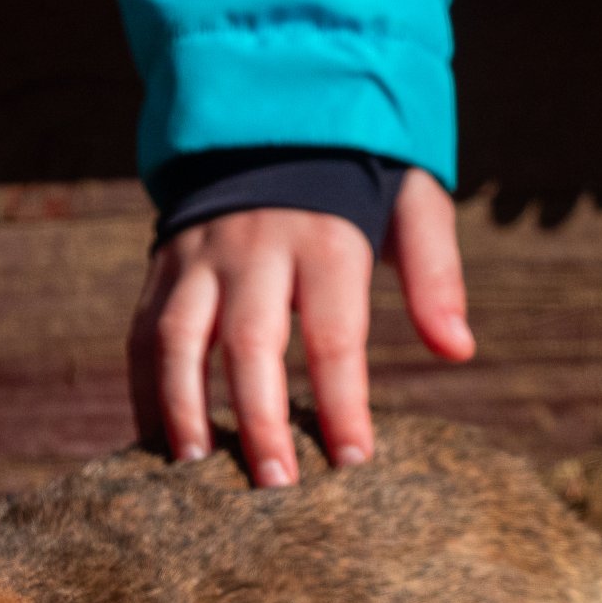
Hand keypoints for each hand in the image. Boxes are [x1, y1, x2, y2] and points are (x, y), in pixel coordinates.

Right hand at [127, 170, 473, 484]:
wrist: (271, 116)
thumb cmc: (356, 179)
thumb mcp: (411, 204)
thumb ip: (434, 273)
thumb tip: (458, 350)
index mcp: (324, 236)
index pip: (335, 334)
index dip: (344, 402)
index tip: (353, 461)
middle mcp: (254, 247)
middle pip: (251, 345)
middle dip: (261, 420)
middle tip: (275, 486)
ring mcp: (199, 257)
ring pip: (179, 340)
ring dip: (182, 408)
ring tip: (193, 470)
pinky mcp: (163, 268)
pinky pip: (142, 336)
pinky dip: (144, 391)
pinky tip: (154, 441)